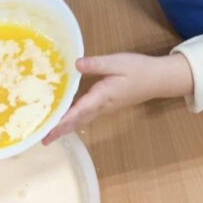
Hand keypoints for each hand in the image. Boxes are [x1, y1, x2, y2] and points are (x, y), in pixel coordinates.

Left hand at [44, 52, 194, 142]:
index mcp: (102, 96)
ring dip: (66, 127)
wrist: (158, 79)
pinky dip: (74, 120)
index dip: (62, 120)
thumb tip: (76, 64)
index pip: (78, 110)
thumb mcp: (117, 62)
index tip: (49, 129)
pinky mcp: (108, 105)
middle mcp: (103, 106)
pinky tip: (67, 118)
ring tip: (51, 133)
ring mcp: (106, 108)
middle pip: (78, 120)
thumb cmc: (139, 69)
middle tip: (44, 139)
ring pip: (82, 120)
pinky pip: (87, 115)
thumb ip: (96, 64)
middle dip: (61, 130)